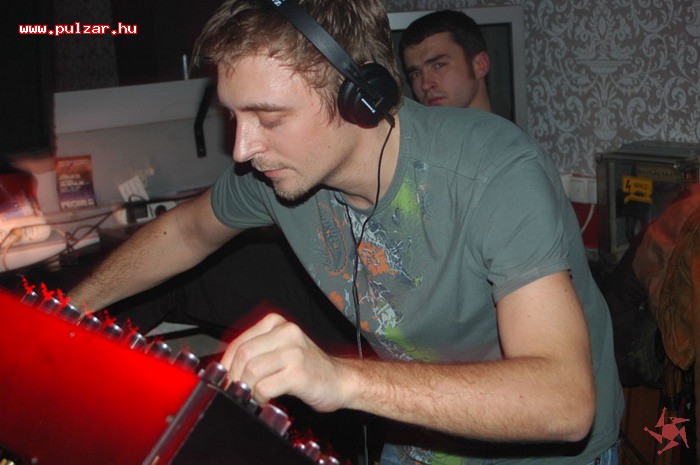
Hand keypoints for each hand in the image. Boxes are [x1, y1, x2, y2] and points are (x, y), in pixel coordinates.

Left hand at [220, 312, 347, 411]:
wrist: (341, 380)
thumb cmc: (309, 368)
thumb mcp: (281, 350)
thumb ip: (257, 352)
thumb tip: (225, 368)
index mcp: (277, 324)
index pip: (239, 341)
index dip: (226, 363)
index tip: (223, 378)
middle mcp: (286, 332)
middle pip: (243, 355)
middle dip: (233, 377)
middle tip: (235, 391)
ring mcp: (294, 351)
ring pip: (251, 371)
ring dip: (246, 389)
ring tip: (251, 396)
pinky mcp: (298, 372)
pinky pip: (265, 387)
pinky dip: (259, 398)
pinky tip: (265, 400)